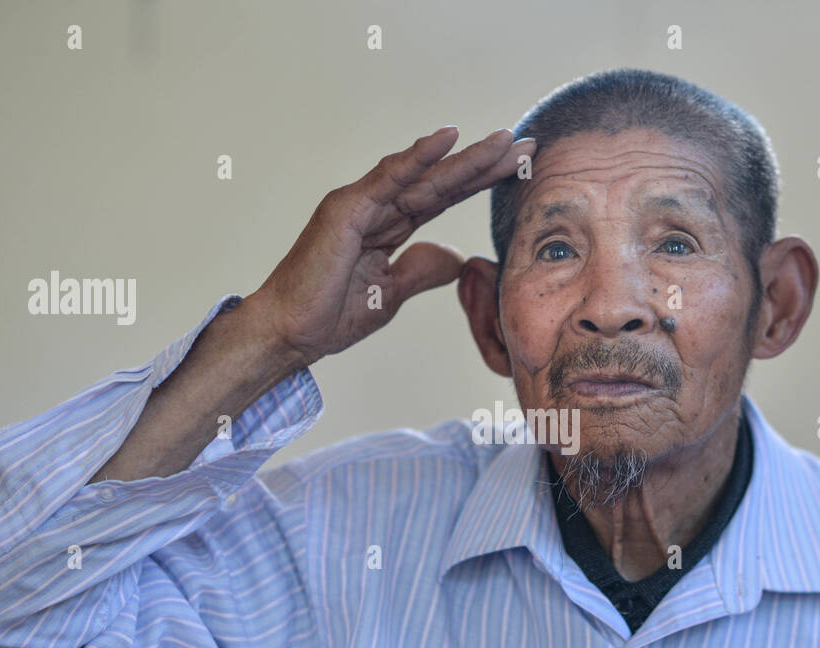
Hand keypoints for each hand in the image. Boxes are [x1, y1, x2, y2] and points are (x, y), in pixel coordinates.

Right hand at [249, 126, 535, 364]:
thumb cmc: (329, 316)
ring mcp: (361, 205)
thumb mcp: (391, 294)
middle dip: (486, 163)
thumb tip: (458, 257)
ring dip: (465, 157)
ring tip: (504, 140)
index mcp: (388, 227)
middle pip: (441, 181)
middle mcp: (376, 208)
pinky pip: (388, 179)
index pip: (444, 198)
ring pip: (423, 176)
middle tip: (528, 144)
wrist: (291, 334)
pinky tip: (448, 139)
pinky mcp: (346, 210)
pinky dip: (417, 158)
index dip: (482, 182)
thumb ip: (423, 270)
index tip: (520, 170)